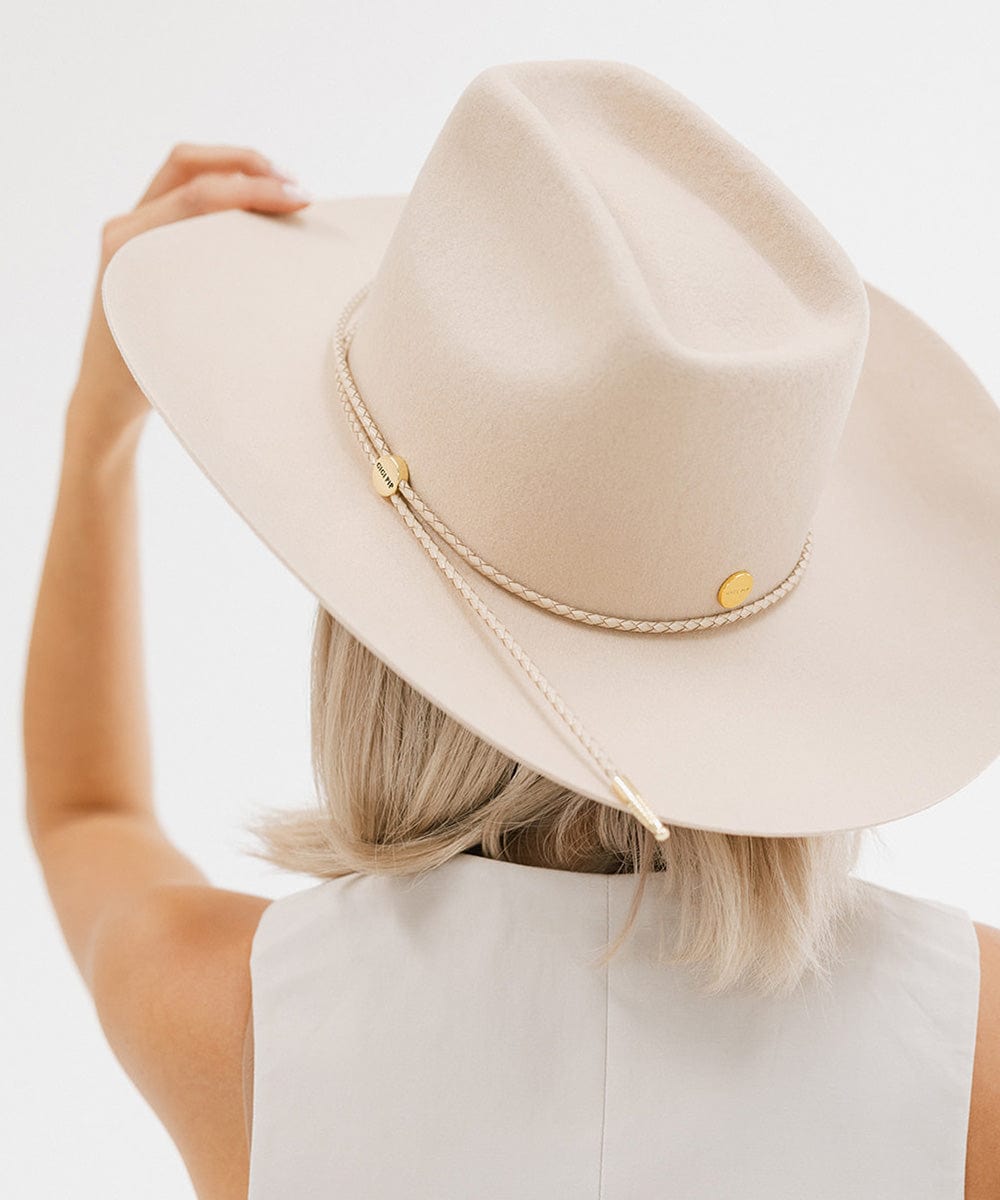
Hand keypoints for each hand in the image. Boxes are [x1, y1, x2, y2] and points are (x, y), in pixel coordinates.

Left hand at [67, 142, 312, 451]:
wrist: (107, 392)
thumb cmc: (150, 380)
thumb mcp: (190, 345)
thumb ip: (226, 305)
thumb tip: (290, 273)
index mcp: (128, 248)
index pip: (198, 195)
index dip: (254, 190)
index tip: (299, 202)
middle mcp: (124, 228)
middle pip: (187, 164)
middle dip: (247, 165)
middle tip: (295, 188)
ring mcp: (129, 228)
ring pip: (184, 170)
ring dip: (235, 169)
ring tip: (281, 188)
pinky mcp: (140, 234)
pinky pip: (182, 193)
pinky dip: (223, 188)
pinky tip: (255, 209)